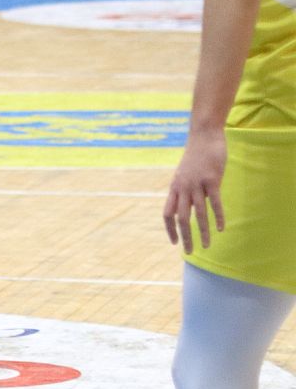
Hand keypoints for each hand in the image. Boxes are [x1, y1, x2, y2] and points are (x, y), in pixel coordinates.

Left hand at [165, 131, 226, 251]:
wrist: (204, 136)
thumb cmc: (196, 157)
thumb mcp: (185, 174)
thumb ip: (186, 190)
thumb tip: (190, 206)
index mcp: (175, 188)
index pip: (167, 213)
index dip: (170, 229)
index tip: (174, 243)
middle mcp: (183, 187)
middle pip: (180, 217)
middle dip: (184, 236)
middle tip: (189, 252)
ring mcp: (196, 184)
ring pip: (198, 213)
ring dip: (202, 231)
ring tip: (206, 246)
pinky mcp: (212, 180)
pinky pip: (215, 203)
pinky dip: (218, 217)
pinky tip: (221, 228)